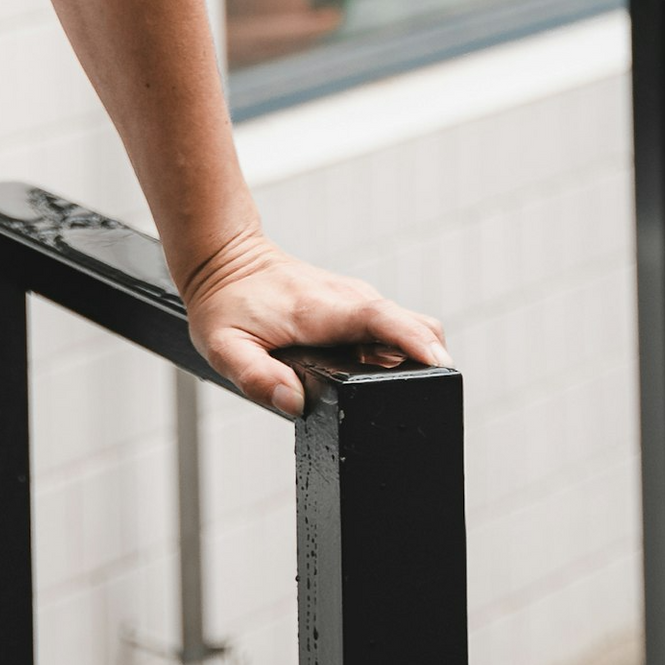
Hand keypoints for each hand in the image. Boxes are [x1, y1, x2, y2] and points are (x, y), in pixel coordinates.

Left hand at [180, 231, 449, 417]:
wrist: (224, 261)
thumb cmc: (225, 304)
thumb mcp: (226, 348)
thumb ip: (257, 377)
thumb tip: (294, 403)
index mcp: (323, 309)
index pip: (384, 319)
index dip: (416, 342)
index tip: (440, 366)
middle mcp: (350, 299)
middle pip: (414, 326)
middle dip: (429, 362)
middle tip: (420, 401)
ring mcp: (357, 302)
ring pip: (410, 327)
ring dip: (416, 359)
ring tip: (402, 397)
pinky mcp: (357, 308)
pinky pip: (395, 329)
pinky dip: (403, 353)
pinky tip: (385, 379)